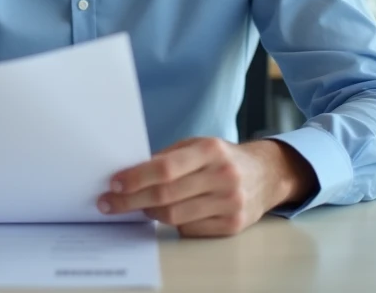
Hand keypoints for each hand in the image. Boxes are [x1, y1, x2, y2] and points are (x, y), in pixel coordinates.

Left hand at [97, 137, 316, 237]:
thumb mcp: (198, 146)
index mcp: (211, 150)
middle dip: (132, 201)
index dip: (136, 178)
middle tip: (110, 203)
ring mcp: (230, 203)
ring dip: (149, 213)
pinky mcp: (232, 225)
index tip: (114, 184)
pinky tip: (166, 215)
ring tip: (137, 207)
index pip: (165, 168)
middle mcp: (223, 176)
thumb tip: (129, 174)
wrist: (265, 174)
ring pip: (175, 216)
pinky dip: (173, 223)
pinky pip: (189, 229)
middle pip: (166, 195)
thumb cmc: (222, 158)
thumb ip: (168, 158)